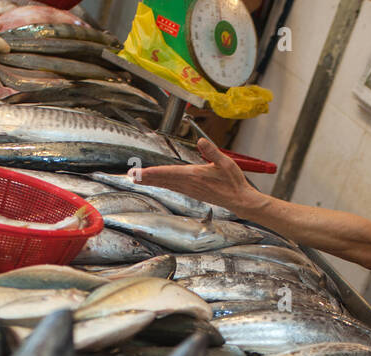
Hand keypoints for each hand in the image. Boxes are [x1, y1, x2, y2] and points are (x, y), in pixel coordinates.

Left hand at [135, 137, 264, 215]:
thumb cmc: (233, 182)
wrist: (239, 200)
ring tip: (138, 179)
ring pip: (167, 184)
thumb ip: (212, 152)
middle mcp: (189, 184)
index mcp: (195, 175)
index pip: (169, 173)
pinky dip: (163, 184)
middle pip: (164, 180)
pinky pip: (173, 187)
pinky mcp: (193, 192)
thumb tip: (201, 140)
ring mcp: (190, 190)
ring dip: (152, 181)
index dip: (153, 172)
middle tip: (131, 176)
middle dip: (147, 177)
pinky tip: (158, 183)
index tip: (140, 173)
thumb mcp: (225, 163)